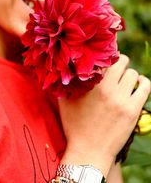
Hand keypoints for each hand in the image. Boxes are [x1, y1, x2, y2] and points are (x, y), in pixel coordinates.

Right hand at [58, 54, 150, 175]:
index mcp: (91, 84)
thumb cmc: (74, 125)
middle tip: (115, 68)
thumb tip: (64, 67)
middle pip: (122, 61)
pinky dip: (143, 83)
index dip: (105, 55)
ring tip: (124, 80)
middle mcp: (107, 89)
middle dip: (119, 62)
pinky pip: (145, 87)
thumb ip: (66, 83)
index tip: (105, 56)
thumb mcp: (65, 101)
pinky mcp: (133, 111)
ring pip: (133, 74)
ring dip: (129, 74)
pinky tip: (138, 84)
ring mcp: (122, 100)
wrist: (88, 151)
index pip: (104, 58)